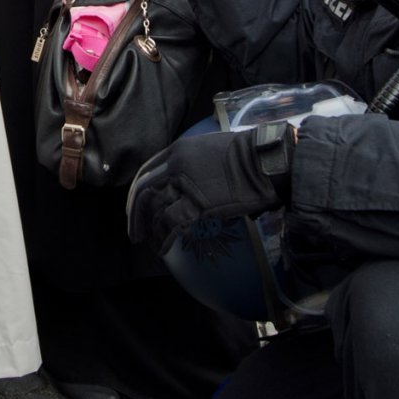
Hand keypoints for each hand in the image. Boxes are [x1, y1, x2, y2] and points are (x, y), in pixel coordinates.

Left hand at [126, 122, 293, 250]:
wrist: (265, 162)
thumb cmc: (249, 157)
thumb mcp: (213, 150)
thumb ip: (196, 164)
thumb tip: (194, 183)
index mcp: (180, 149)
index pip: (148, 170)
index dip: (138, 191)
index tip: (136, 206)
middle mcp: (176, 164)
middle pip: (144, 189)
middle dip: (135, 212)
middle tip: (134, 230)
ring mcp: (185, 183)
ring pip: (154, 207)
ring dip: (146, 227)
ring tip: (144, 241)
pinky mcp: (196, 203)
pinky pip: (171, 223)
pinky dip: (163, 238)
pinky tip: (162, 248)